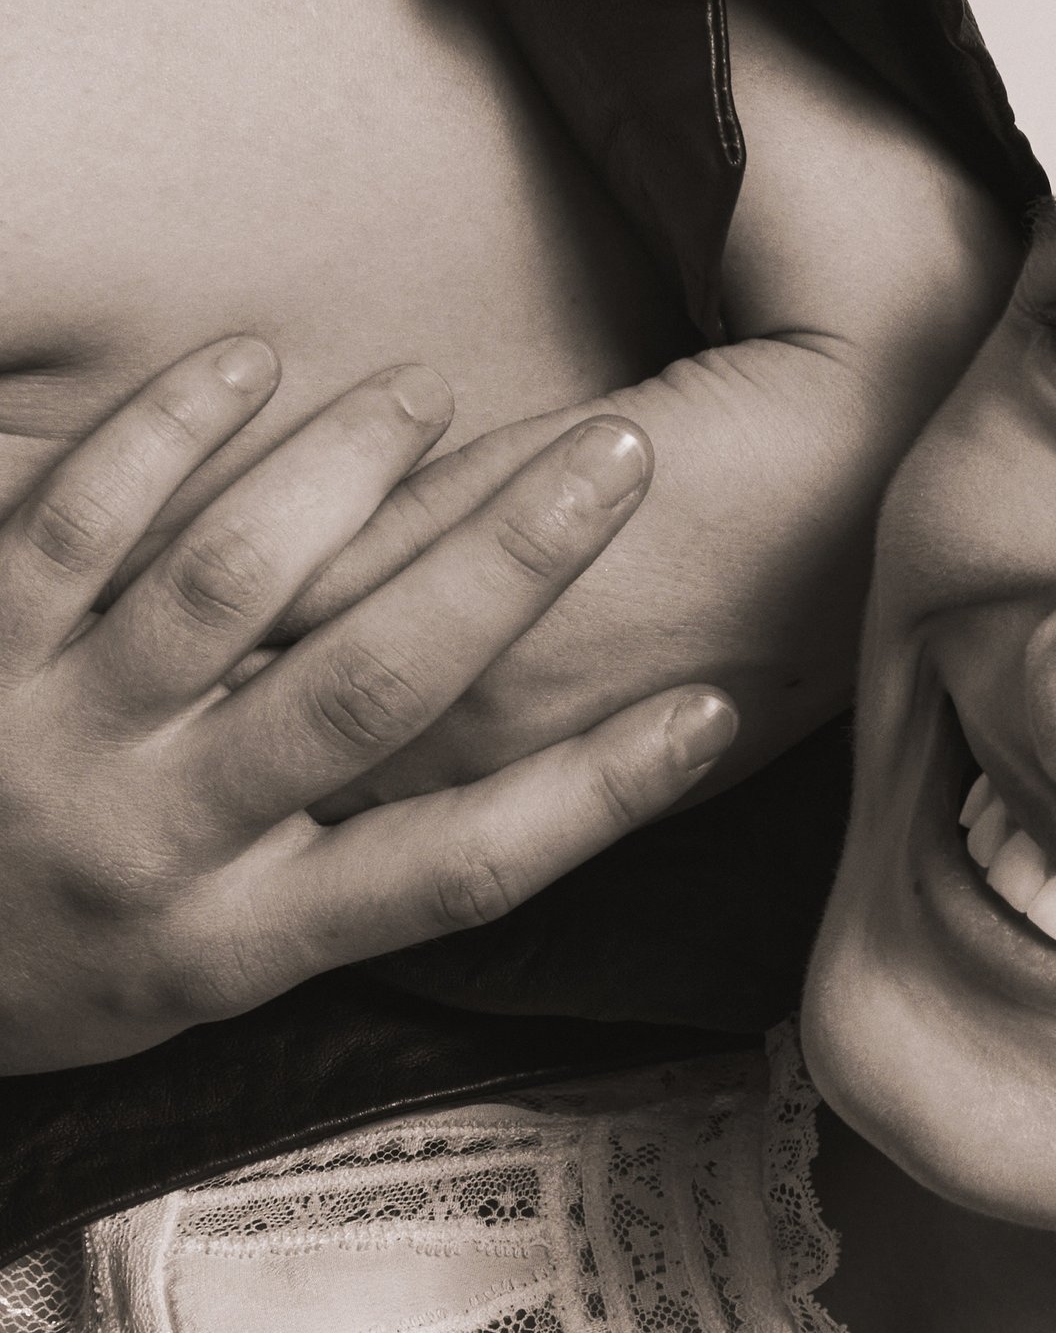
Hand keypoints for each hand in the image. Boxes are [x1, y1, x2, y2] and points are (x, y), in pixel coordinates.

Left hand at [0, 338, 738, 1073]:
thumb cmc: (74, 956)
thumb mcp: (218, 966)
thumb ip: (349, 880)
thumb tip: (535, 791)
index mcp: (242, 940)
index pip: (455, 870)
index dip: (598, 794)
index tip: (714, 709)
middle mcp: (158, 843)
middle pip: (370, 689)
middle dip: (511, 560)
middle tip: (620, 453)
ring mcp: (51, 734)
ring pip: (227, 578)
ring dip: (345, 469)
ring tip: (435, 396)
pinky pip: (80, 515)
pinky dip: (170, 430)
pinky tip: (254, 365)